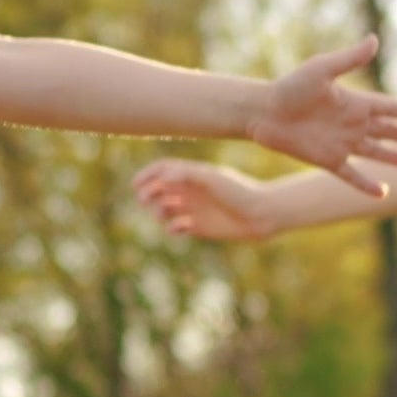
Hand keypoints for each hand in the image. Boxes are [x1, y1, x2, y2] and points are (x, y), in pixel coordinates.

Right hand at [131, 158, 283, 241]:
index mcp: (192, 173)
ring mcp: (193, 208)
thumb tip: (162, 177)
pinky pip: (176, 227)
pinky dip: (173, 227)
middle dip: (148, 194)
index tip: (136, 184)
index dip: (147, 175)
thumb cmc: (238, 191)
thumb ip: (186, 174)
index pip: (162, 169)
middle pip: (158, 189)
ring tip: (168, 213)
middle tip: (145, 200)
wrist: (261, 214)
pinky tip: (182, 226)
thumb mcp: (211, 179)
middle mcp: (190, 190)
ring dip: (159, 211)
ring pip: (164, 209)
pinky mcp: (198, 226)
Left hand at [245, 35, 396, 195]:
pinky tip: (382, 193)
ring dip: (394, 158)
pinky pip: (352, 175)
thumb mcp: (322, 70)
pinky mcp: (328, 160)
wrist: (263, 112)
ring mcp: (341, 143)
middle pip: (389, 131)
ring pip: (375, 152)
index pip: (391, 109)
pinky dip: (367, 184)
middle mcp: (352, 123)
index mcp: (355, 102)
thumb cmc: (290, 88)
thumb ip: (349, 59)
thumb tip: (374, 39)